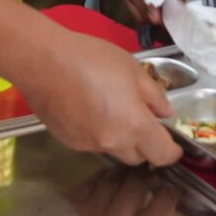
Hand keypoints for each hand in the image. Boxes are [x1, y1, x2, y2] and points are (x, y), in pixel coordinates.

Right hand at [18, 32, 178, 166]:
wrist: (43, 61)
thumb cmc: (91, 58)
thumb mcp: (133, 68)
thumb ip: (154, 94)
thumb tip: (165, 112)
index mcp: (135, 125)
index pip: (162, 155)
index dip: (172, 152)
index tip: (173, 144)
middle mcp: (113, 142)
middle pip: (138, 157)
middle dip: (144, 144)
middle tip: (140, 119)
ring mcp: (89, 145)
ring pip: (114, 151)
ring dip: (120, 139)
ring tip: (110, 110)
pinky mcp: (69, 142)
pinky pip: (92, 145)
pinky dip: (97, 134)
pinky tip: (87, 111)